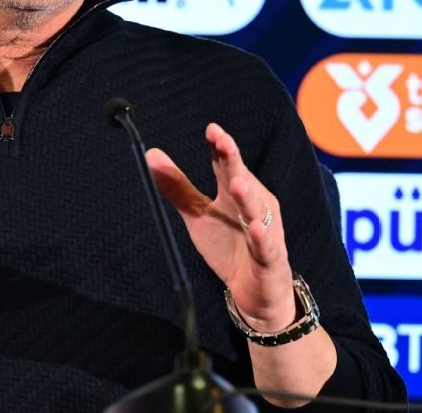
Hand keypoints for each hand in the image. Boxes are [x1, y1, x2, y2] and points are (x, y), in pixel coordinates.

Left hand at [146, 123, 295, 331]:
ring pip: (255, 210)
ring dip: (246, 195)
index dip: (220, 146)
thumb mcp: (198, 215)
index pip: (227, 164)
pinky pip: (265, 246)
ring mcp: (264, 231)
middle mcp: (253, 205)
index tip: (210, 129)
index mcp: (236, 192)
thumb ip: (177, 186)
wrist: (254, 292)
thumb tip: (151, 154)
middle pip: (241, 179)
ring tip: (235, 181)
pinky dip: (261, 237)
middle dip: (233, 160)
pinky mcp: (270, 257)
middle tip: (222, 140)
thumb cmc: (229, 246)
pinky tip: (255, 229)